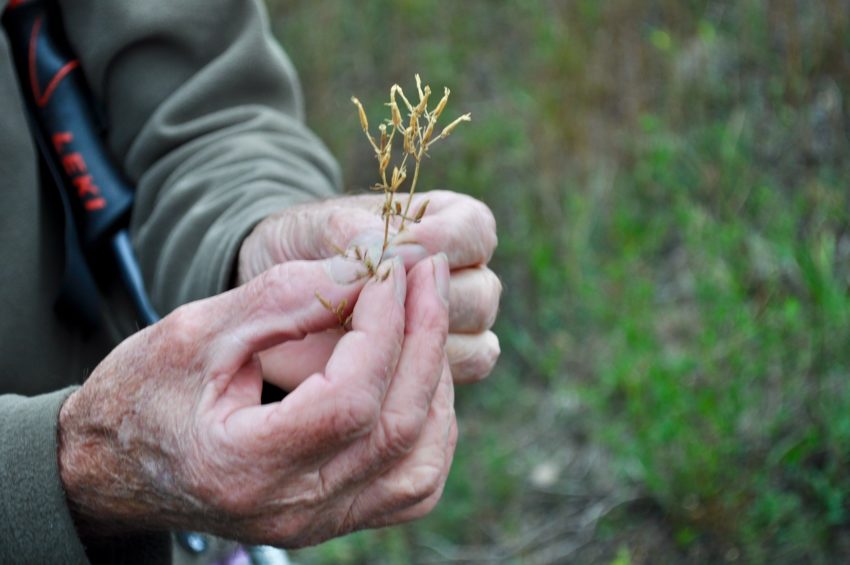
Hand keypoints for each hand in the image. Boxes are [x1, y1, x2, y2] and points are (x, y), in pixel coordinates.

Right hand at [58, 255, 455, 546]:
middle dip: (424, 337)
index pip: (350, 398)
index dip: (382, 324)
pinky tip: (416, 374)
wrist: (114, 466)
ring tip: (422, 316)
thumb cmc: (142, 394)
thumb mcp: (196, 331)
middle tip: (426, 272)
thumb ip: (283, 298)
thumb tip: (366, 268)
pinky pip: (413, 483)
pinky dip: (431, 424)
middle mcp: (292, 508)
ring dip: (435, 381)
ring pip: (421, 463)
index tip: (387, 267)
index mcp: (245, 465)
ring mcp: (320, 521)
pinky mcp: (335, 518)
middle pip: (399, 426)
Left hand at [238, 190, 500, 385]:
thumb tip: (383, 251)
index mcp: (449, 223)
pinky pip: (449, 387)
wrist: (275, 302)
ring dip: (415, 345)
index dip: (439, 243)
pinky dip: (413, 382)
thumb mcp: (310, 228)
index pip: (474, 230)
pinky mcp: (439, 377)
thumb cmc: (299, 252)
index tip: (386, 257)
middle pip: (481, 294)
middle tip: (357, 306)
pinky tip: (368, 372)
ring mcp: (458, 330)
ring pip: (474, 345)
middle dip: (420, 304)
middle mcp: (466, 277)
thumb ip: (346, 232)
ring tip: (354, 338)